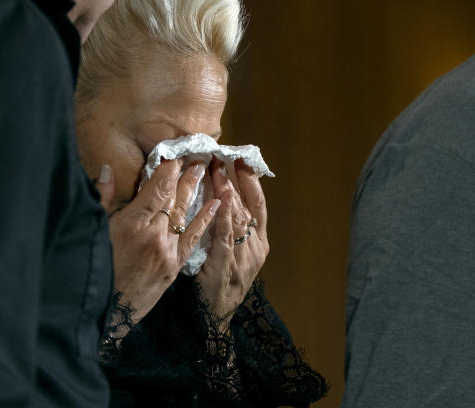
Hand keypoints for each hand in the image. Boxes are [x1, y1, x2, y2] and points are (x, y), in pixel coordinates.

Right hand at [96, 159, 219, 324]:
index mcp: (131, 224)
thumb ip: (103, 197)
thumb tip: (109, 169)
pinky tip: (217, 203)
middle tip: (198, 155)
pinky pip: (194, 237)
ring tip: (206, 170)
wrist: (107, 309)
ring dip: (197, 191)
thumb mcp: (96, 228)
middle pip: (174, 198)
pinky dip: (206, 219)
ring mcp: (167, 251)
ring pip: (186, 214)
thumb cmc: (96, 266)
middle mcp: (153, 235)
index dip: (169, 168)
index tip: (176, 153)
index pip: (157, 189)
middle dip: (186, 175)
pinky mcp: (174, 266)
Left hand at [195, 158, 269, 331]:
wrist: (215, 318)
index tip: (242, 159)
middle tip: (223, 157)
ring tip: (219, 170)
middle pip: (247, 207)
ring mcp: (243, 258)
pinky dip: (224, 217)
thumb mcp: (231, 253)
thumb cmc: (219, 282)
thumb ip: (230, 228)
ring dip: (227, 191)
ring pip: (238, 218)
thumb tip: (220, 196)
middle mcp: (256, 247)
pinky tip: (221, 200)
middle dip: (235, 180)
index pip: (259, 205)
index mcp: (260, 242)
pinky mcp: (226, 267)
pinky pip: (225, 238)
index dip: (252, 181)